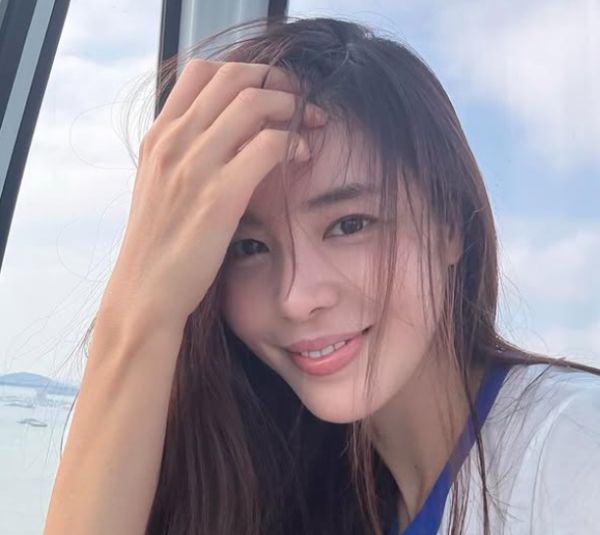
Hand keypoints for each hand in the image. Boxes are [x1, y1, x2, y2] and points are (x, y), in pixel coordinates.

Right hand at [99, 60, 327, 329]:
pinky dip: (293, 141)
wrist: (146, 291)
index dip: (245, 72)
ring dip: (292, 106)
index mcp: (159, 136)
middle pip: (234, 76)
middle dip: (277, 80)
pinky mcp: (221, 195)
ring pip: (254, 101)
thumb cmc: (160, 243)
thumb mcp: (161, 186)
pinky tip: (303, 155)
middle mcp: (174, 141)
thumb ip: (186, 155)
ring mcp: (195, 166)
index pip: (202, 71)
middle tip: (300, 101)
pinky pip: (268, 145)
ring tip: (310, 124)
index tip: (271, 90)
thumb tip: (224, 137)